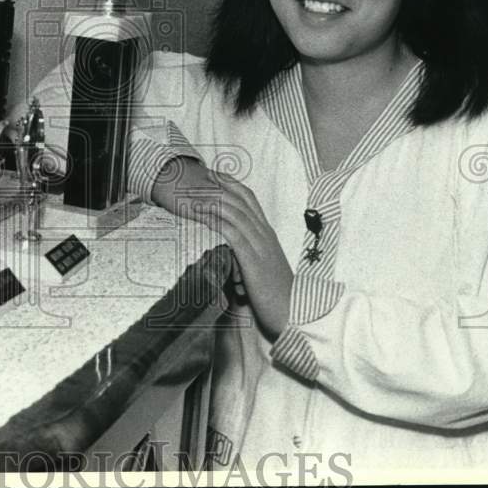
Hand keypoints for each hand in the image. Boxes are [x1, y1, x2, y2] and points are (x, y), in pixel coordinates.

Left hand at [151, 159, 292, 338]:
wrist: (291, 313)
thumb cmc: (273, 294)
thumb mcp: (259, 268)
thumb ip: (244, 254)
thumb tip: (224, 251)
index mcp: (267, 234)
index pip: (250, 200)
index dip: (232, 184)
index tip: (214, 174)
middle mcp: (265, 234)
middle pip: (241, 200)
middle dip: (220, 185)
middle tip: (201, 175)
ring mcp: (260, 246)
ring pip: (236, 213)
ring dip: (213, 200)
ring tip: (195, 193)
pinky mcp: (253, 261)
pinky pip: (233, 234)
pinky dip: (217, 221)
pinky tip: (203, 216)